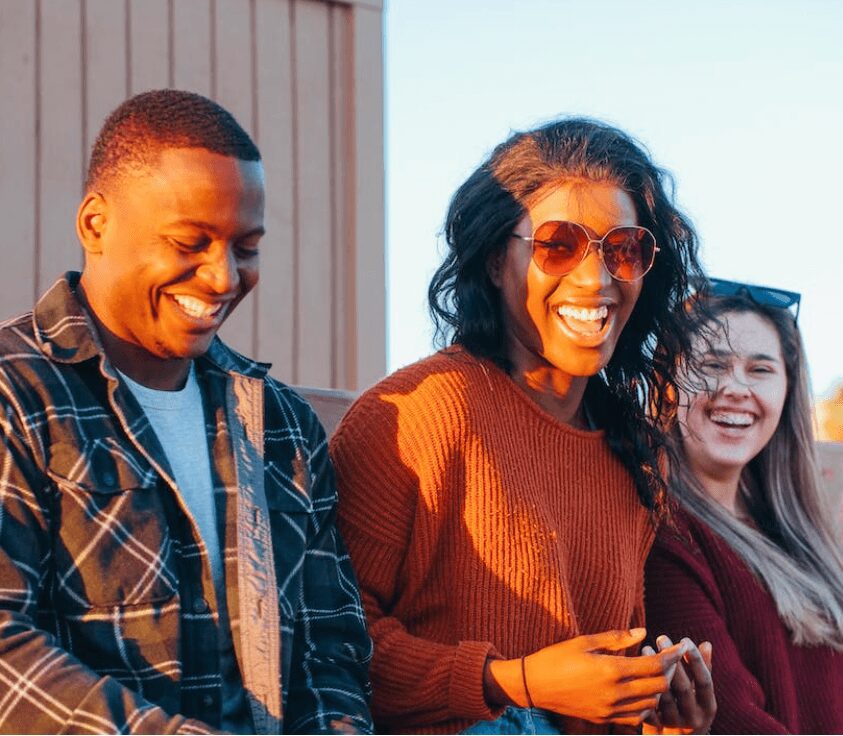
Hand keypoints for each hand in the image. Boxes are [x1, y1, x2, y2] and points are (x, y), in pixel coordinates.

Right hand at [485, 628, 687, 726]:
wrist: (534, 685)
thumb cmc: (557, 657)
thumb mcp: (585, 641)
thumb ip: (617, 638)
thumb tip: (643, 632)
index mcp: (611, 670)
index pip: (655, 665)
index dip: (671, 655)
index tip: (680, 646)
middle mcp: (615, 694)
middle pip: (659, 686)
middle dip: (669, 671)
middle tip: (669, 657)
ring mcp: (610, 710)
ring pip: (650, 703)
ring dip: (658, 688)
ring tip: (654, 672)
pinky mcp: (605, 719)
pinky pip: (636, 716)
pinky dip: (645, 703)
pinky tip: (639, 690)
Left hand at [642, 635, 715, 733]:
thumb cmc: (689, 708)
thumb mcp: (700, 694)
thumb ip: (703, 670)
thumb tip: (707, 644)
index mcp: (707, 707)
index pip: (705, 681)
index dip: (696, 660)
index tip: (685, 640)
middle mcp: (694, 718)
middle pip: (683, 687)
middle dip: (672, 662)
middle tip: (661, 638)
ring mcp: (675, 725)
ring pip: (664, 696)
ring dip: (654, 671)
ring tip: (646, 647)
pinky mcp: (657, 728)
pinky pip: (649, 706)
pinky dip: (642, 687)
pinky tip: (635, 668)